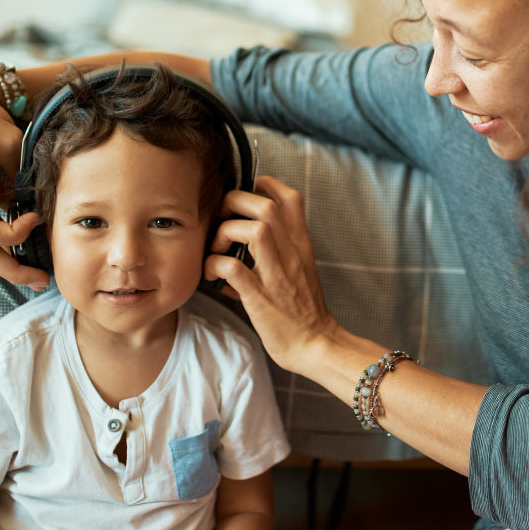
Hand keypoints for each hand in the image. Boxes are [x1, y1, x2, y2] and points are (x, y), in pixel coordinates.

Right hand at [0, 72, 48, 289]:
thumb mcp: (8, 141)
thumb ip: (25, 173)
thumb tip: (46, 200)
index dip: (13, 234)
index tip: (37, 217)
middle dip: (12, 269)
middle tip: (44, 280)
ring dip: (9, 261)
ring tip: (38, 275)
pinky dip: (5, 243)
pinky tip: (27, 252)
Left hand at [204, 175, 339, 372]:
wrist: (316, 344)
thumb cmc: (303, 311)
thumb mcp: (297, 272)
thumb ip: (271, 255)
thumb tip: (233, 253)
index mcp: (300, 245)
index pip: (291, 198)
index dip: (265, 184)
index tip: (246, 192)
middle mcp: (291, 254)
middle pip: (266, 206)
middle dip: (236, 203)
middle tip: (222, 220)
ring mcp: (276, 274)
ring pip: (254, 230)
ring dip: (225, 233)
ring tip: (217, 248)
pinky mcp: (260, 296)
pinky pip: (232, 267)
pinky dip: (215, 264)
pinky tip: (212, 273)